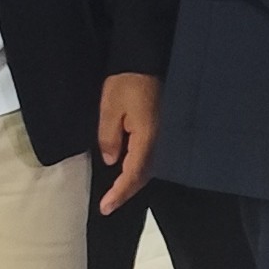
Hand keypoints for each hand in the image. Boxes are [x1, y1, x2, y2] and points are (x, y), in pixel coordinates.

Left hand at [96, 72, 160, 212]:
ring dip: (133, 181)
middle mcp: (159, 141)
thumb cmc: (127, 83)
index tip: (104, 207)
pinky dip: (138, 167)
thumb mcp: (110, 108)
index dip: (118, 192)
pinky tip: (128, 169)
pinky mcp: (162, 129)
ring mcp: (163, 135)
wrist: (147, 60)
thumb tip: (111, 161)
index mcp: (147, 137)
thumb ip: (109, 137)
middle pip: (144, 175)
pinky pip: (151, 156)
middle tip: (108, 205)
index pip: (132, 173)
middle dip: (126, 192)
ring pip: (149, 167)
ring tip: (116, 191)